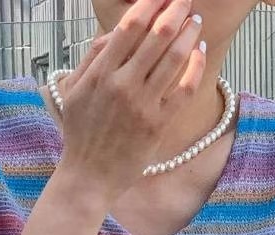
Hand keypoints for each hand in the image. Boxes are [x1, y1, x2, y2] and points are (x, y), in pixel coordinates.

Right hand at [56, 0, 205, 203]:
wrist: (88, 177)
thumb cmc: (80, 134)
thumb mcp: (74, 91)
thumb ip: (92, 59)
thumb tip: (112, 33)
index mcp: (100, 74)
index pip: (131, 26)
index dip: (150, 4)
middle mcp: (122, 86)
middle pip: (158, 35)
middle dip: (176, 11)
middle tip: (185, 0)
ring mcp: (142, 105)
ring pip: (175, 57)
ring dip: (189, 33)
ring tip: (194, 21)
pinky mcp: (158, 124)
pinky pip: (185, 89)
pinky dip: (196, 65)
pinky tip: (200, 50)